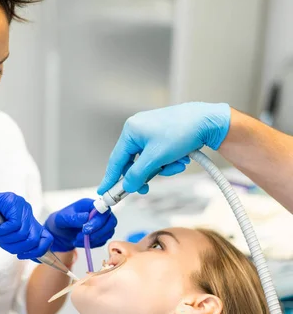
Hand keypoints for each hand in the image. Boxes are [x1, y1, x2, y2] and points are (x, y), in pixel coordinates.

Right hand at [0, 192, 52, 259]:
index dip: (39, 251)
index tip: (24, 256)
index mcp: (27, 219)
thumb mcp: (6, 239)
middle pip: (35, 239)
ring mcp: (21, 204)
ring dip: (5, 239)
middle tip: (2, 244)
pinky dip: (0, 232)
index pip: (45, 237)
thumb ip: (22, 245)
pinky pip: (14, 225)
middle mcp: (27, 210)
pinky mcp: (12, 201)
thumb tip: (39, 258)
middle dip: (17, 247)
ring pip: (23, 234)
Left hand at [44, 198, 116, 251]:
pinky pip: (103, 241)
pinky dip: (92, 244)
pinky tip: (80, 242)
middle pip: (111, 221)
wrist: (60, 232)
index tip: (85, 229)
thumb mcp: (62, 218)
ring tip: (77, 239)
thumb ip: (73, 218)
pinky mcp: (101, 234)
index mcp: (91, 205)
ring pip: (108, 232)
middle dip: (98, 232)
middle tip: (83, 235)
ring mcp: (102, 224)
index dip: (98, 220)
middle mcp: (99, 213)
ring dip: (94, 239)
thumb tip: (86, 217)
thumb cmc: (61, 221)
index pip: (104, 209)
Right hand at [98, 102, 230, 194]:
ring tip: (176, 163)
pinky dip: (169, 161)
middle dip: (146, 175)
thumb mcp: (156, 158)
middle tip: (147, 188)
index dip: (110, 179)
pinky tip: (181, 157)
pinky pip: (160, 156)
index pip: (116, 160)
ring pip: (149, 162)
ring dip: (162, 168)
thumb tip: (127, 186)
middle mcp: (138, 130)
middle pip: (133, 163)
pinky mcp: (164, 136)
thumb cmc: (182, 132)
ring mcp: (151, 132)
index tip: (104, 192)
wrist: (208, 121)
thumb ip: (137, 174)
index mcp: (131, 131)